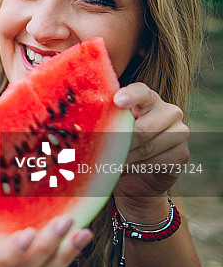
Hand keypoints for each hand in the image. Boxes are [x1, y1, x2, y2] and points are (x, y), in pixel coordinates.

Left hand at [113, 82, 188, 205]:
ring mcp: (180, 131)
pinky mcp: (183, 153)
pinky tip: (128, 168)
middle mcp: (168, 110)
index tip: (117, 101)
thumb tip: (82, 120)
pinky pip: (158, 162)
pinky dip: (138, 167)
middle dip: (120, 142)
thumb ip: (105, 118)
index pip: (141, 92)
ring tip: (110, 162)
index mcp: (147, 97)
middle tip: (102, 151)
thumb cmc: (117, 144)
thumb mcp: (110, 128)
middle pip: (142, 128)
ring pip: (148, 147)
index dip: (130, 96)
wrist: (135, 174)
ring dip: (126, 157)